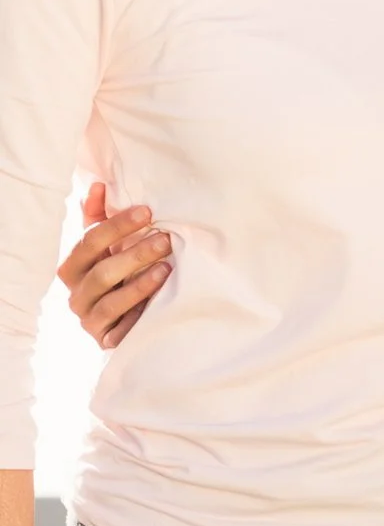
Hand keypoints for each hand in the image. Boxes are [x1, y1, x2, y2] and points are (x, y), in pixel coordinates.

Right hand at [56, 186, 169, 350]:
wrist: (126, 321)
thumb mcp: (110, 247)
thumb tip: (99, 185)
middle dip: (134, 254)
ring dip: (140, 283)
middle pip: (101, 272)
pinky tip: (159, 302)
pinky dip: (139, 314)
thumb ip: (101, 218)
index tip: (147, 211)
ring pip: (110, 302)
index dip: (116, 226)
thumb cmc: (119, 274)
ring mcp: (90, 319)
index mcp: (74, 267)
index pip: (89, 242)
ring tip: (167, 267)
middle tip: (166, 240)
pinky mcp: (107, 340)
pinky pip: (122, 329)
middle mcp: (77, 294)